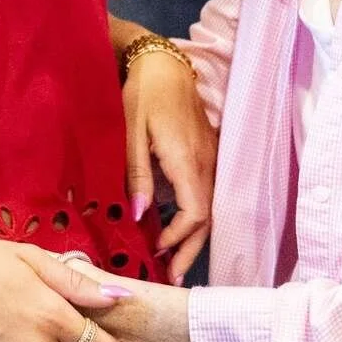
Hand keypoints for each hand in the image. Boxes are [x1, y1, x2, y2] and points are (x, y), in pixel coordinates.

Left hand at [123, 50, 216, 282]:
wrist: (162, 64)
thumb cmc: (143, 95)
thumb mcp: (131, 133)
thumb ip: (138, 175)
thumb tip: (142, 217)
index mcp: (186, 160)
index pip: (194, 212)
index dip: (178, 238)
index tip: (156, 250)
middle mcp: (206, 163)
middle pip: (207, 217)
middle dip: (191, 249)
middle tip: (174, 277)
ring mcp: (210, 157)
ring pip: (210, 207)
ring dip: (194, 236)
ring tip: (176, 261)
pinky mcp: (207, 153)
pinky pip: (206, 193)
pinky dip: (196, 217)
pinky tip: (179, 228)